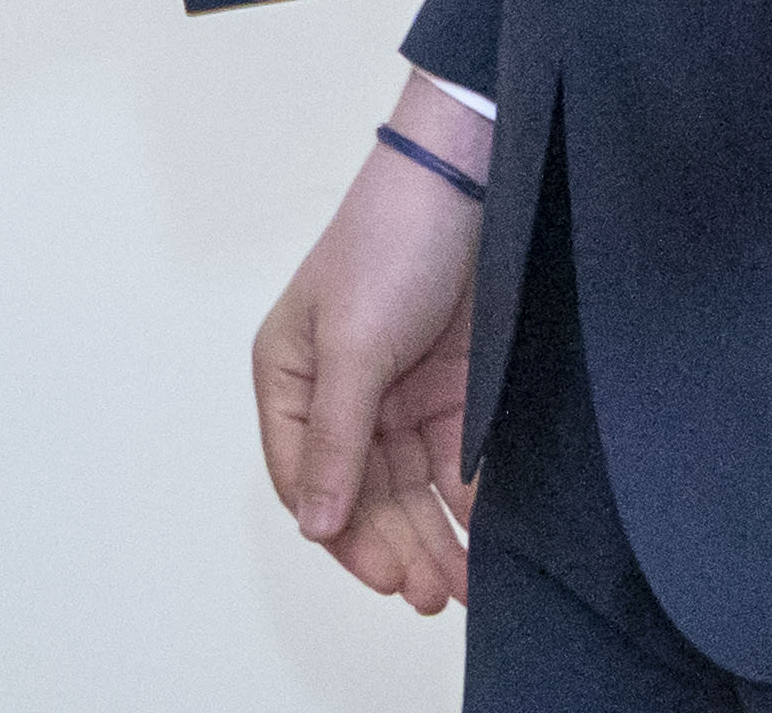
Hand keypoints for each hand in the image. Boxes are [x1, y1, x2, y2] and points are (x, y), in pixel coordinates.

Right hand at [257, 93, 486, 613]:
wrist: (473, 178)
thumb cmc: (391, 240)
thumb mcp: (354, 344)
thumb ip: (334, 438)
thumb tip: (314, 524)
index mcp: (288, 375)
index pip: (303, 476)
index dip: (341, 532)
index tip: (386, 575)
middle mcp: (336, 392)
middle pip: (359, 492)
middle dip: (394, 545)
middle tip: (432, 594)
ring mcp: (393, 393)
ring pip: (406, 489)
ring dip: (431, 538)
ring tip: (461, 588)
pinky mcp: (447, 390)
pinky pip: (450, 465)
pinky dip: (465, 505)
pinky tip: (482, 541)